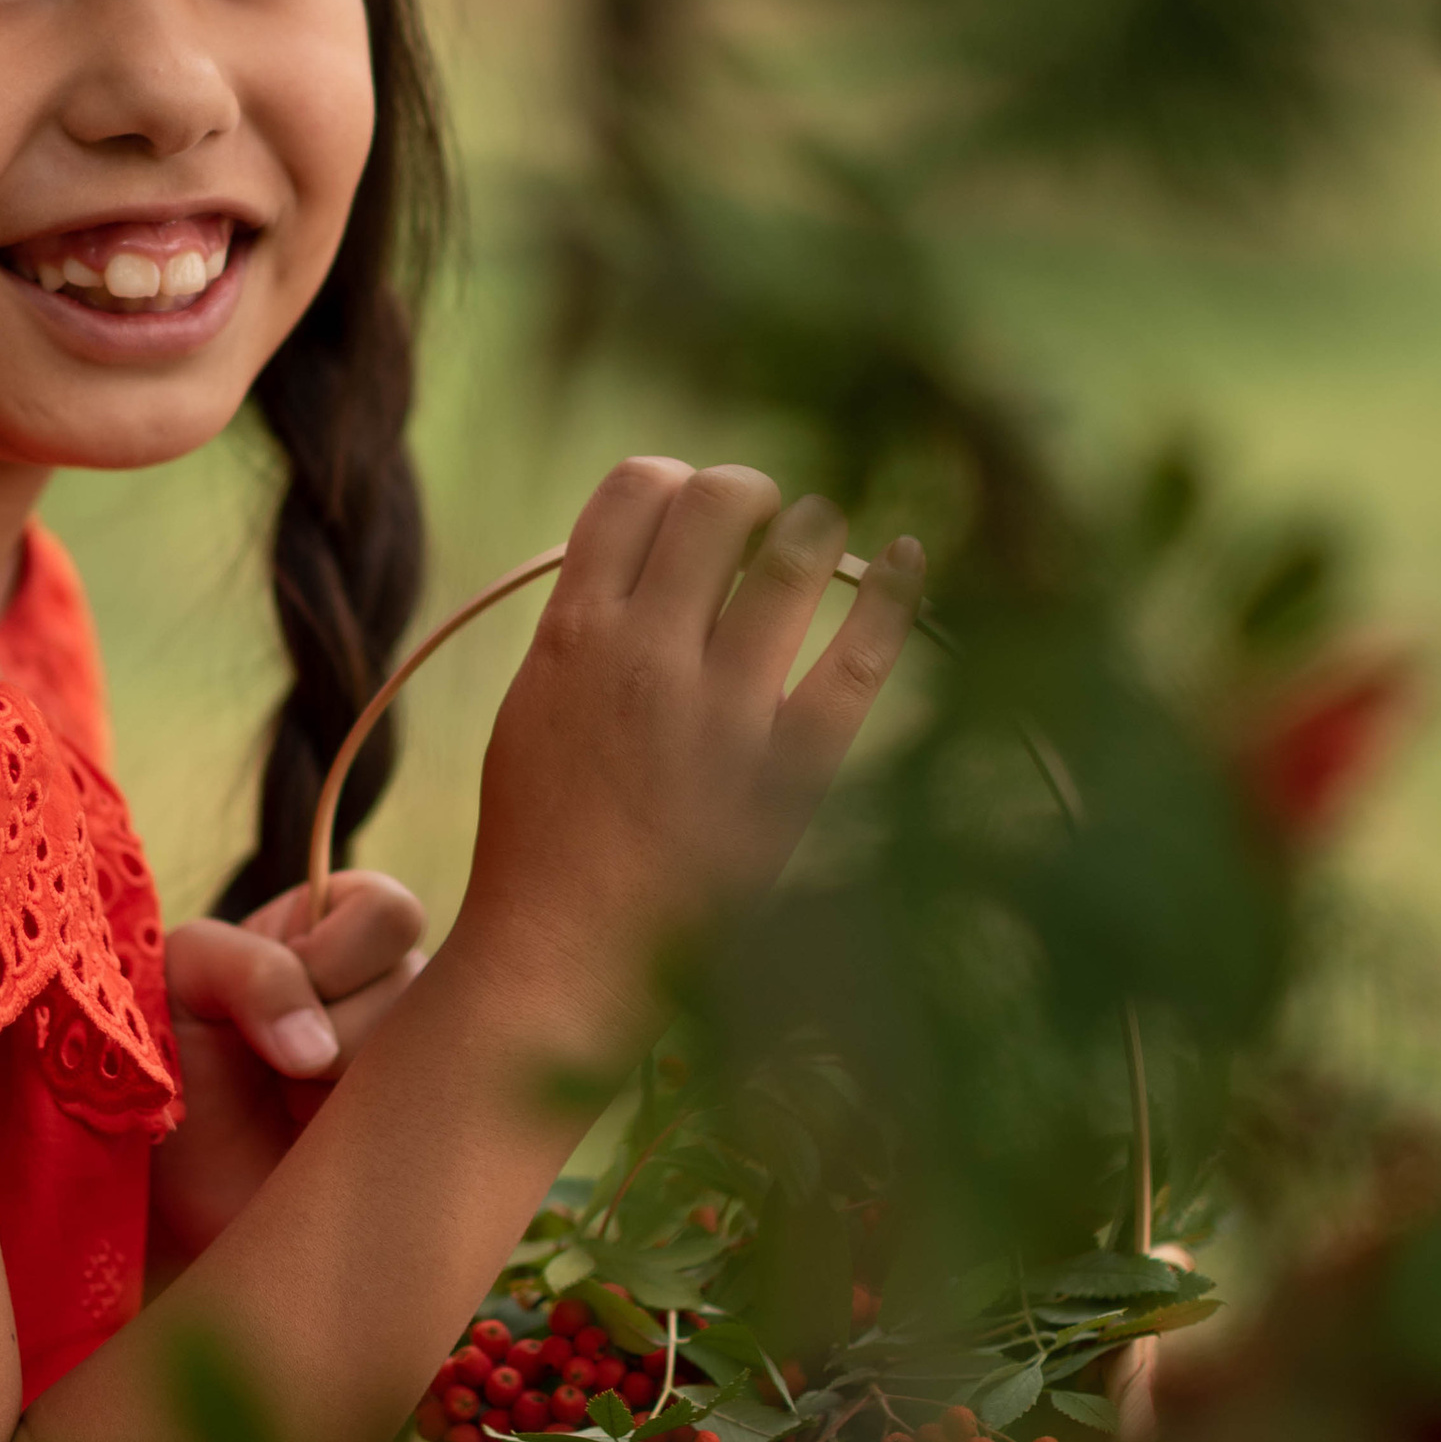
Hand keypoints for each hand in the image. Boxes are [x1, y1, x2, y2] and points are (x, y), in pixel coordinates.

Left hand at [152, 871, 428, 1273]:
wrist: (176, 1190)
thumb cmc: (172, 1066)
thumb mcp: (184, 981)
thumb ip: (248, 968)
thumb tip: (318, 1049)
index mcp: (336, 929)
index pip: (390, 913)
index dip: (337, 955)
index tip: (276, 998)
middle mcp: (387, 991)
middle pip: (418, 985)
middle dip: (336, 1032)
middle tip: (281, 1071)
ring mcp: (410, 1067)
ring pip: (429, 1059)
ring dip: (348, 1093)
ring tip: (297, 1114)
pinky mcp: (420, 1140)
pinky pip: (436, 1130)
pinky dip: (373, 1140)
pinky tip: (329, 1153)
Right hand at [453, 461, 920, 1052]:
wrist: (563, 957)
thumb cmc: (544, 837)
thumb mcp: (534, 706)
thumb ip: (586, 624)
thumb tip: (655, 553)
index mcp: (574, 634)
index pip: (635, 488)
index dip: (674, 484)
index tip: (692, 518)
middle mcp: (648, 656)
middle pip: (718, 501)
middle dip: (749, 495)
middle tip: (761, 526)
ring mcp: (724, 711)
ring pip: (794, 556)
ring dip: (815, 530)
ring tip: (819, 543)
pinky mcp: (790, 771)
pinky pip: (860, 656)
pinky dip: (892, 593)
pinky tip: (906, 559)